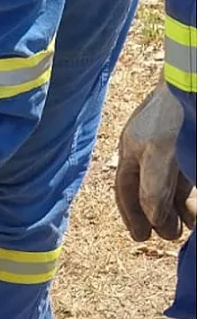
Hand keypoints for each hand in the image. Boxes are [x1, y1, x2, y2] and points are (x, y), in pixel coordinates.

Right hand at [115, 76, 196, 240]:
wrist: (196, 82)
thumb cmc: (176, 114)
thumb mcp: (160, 153)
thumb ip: (154, 187)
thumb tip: (153, 217)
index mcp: (134, 147)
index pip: (127, 188)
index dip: (133, 213)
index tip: (141, 237)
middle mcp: (149, 148)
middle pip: (148, 189)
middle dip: (156, 215)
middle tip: (168, 236)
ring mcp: (172, 146)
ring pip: (171, 184)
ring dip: (177, 208)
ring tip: (188, 228)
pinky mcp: (190, 145)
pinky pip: (185, 176)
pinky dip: (190, 195)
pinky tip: (196, 210)